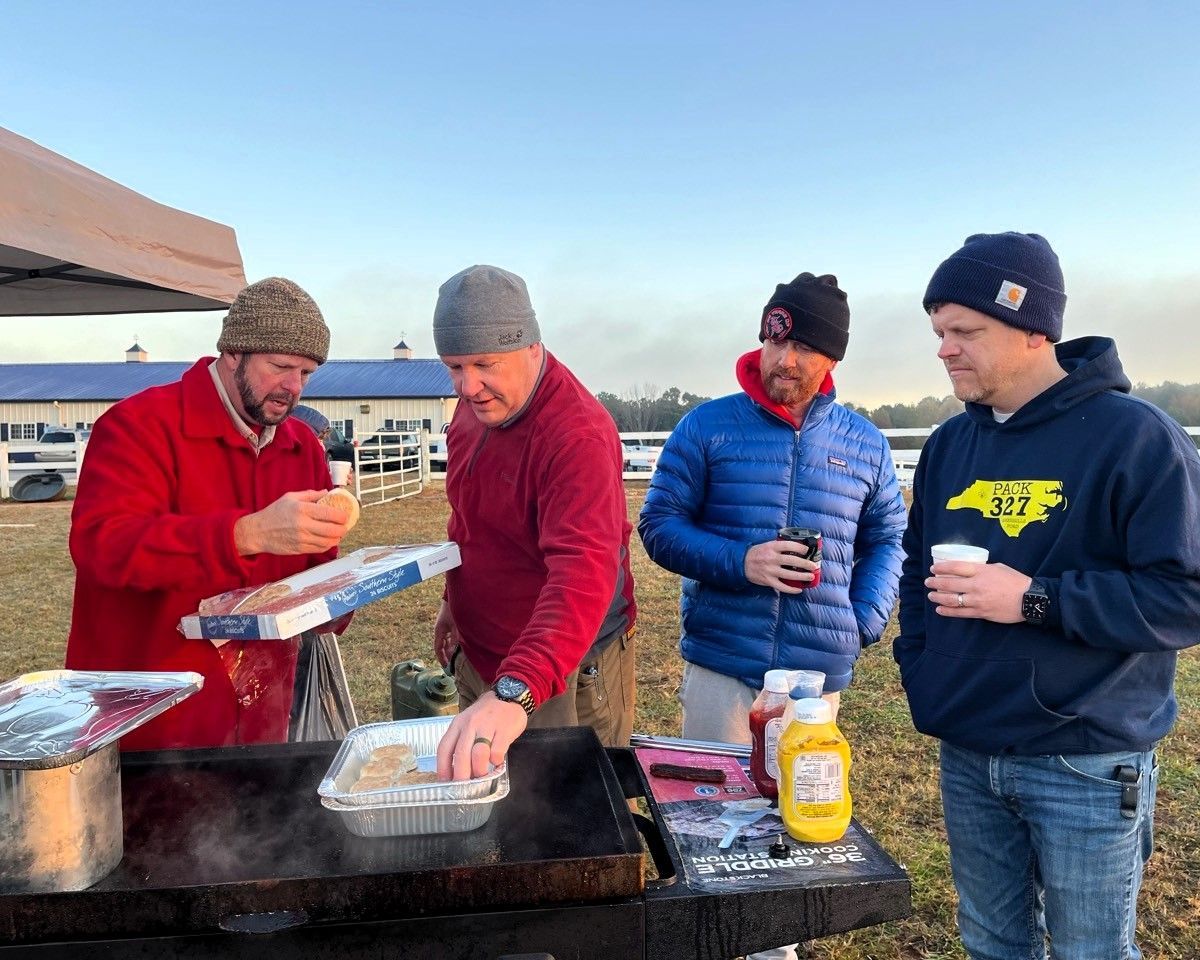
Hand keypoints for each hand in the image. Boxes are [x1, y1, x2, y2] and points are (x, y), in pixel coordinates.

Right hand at [233, 490, 350, 555]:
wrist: (258, 532)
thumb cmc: (274, 513)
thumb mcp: (290, 497)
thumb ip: (310, 495)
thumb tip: (326, 492)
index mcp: (302, 509)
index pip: (329, 514)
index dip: (342, 516)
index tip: (345, 515)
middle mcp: (303, 525)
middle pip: (332, 530)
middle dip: (343, 528)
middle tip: (345, 525)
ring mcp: (302, 539)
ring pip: (328, 541)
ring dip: (337, 538)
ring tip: (338, 533)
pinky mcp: (300, 549)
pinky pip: (320, 549)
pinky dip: (328, 545)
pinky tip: (329, 540)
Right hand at [433, 600, 459, 666]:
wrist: (453, 598)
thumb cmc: (454, 612)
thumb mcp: (455, 628)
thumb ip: (454, 641)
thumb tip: (452, 653)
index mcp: (439, 632)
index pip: (438, 649)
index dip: (442, 658)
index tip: (446, 667)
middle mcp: (439, 631)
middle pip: (441, 646)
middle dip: (446, 656)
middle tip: (451, 665)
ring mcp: (443, 627)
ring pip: (445, 642)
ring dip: (449, 649)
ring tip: (455, 658)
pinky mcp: (448, 625)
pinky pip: (448, 637)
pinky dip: (452, 643)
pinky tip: (457, 646)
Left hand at [435, 692, 527, 780]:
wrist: (509, 695)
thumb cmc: (486, 715)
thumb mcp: (468, 723)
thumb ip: (461, 742)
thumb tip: (456, 770)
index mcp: (458, 724)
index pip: (445, 748)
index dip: (443, 768)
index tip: (445, 782)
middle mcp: (470, 724)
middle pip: (461, 754)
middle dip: (461, 776)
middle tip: (464, 788)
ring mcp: (487, 726)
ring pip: (478, 754)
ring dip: (479, 770)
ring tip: (482, 777)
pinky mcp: (504, 730)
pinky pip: (497, 751)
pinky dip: (496, 761)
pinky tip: (497, 762)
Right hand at [744, 540, 816, 593]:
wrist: (741, 563)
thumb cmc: (756, 553)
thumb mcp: (767, 545)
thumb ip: (779, 546)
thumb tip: (796, 549)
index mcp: (771, 547)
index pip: (789, 545)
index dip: (800, 548)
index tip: (807, 551)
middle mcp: (771, 558)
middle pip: (792, 560)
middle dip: (805, 564)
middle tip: (813, 566)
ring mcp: (770, 570)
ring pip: (790, 575)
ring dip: (802, 576)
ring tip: (811, 576)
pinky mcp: (768, 581)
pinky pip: (782, 587)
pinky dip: (792, 589)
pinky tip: (799, 589)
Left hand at [925, 561, 1030, 622]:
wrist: (1031, 599)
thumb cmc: (1016, 581)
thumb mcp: (999, 567)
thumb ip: (982, 569)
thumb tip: (969, 570)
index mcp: (981, 571)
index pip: (955, 567)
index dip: (941, 567)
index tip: (933, 568)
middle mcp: (977, 585)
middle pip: (949, 583)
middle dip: (935, 582)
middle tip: (928, 582)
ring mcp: (978, 600)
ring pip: (951, 599)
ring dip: (938, 597)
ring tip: (931, 596)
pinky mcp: (981, 613)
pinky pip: (960, 613)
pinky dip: (947, 611)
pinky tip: (940, 609)